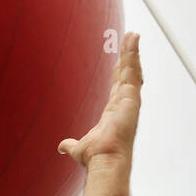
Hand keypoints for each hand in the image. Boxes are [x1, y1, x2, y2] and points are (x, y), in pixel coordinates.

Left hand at [57, 31, 142, 167]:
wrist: (104, 160)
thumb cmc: (95, 157)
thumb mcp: (78, 148)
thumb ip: (71, 145)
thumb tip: (62, 147)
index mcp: (113, 113)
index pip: (118, 88)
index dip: (120, 74)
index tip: (121, 62)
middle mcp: (123, 104)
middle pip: (126, 75)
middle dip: (128, 57)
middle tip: (130, 40)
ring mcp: (129, 100)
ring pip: (132, 70)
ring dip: (132, 52)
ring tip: (133, 34)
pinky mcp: (132, 96)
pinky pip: (133, 70)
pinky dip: (134, 54)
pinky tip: (134, 39)